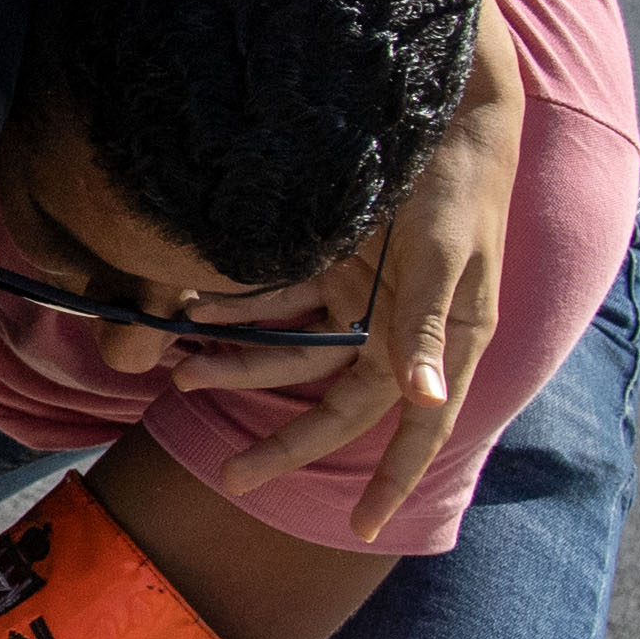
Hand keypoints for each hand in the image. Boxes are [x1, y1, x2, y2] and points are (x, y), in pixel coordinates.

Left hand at [209, 0, 519, 536]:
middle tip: (232, 476)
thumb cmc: (458, 189)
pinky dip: (238, 307)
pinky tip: (191, 310)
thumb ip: (427, 329)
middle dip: (282, 441)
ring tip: (181, 373)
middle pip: (333, 404)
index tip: (365, 527)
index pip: (412, 429)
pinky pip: (280, 297)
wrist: (445, 111)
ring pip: (293, 352)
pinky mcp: (335, 261)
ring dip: (239, 364)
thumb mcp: (441, 259)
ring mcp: (364, 297)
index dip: (390, 478)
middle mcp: (397, 330)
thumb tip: (424, 401)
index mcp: (439, 343)